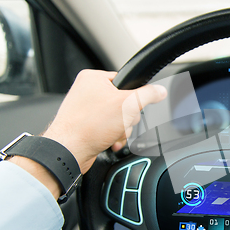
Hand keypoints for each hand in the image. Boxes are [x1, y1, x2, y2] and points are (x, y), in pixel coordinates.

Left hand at [43, 70, 166, 173]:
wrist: (69, 151)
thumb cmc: (88, 126)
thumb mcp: (128, 105)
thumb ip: (148, 95)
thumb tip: (159, 90)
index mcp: (93, 78)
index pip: (125, 82)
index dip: (133, 97)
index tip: (132, 106)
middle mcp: (87, 91)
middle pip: (123, 102)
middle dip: (127, 118)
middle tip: (120, 123)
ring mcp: (85, 109)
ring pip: (117, 117)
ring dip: (121, 130)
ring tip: (113, 134)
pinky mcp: (85, 125)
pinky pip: (108, 128)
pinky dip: (112, 136)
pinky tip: (109, 141)